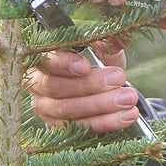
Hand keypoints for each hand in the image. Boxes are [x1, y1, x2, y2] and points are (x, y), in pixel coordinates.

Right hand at [26, 42, 141, 132]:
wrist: (102, 89)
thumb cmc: (96, 63)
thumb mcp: (103, 50)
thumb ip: (108, 43)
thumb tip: (116, 37)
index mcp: (43, 57)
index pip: (45, 59)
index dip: (63, 64)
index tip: (86, 67)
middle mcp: (38, 83)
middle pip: (55, 86)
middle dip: (89, 85)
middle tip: (118, 79)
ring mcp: (45, 107)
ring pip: (67, 110)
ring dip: (101, 105)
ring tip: (127, 99)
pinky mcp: (58, 127)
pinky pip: (79, 128)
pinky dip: (105, 122)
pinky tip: (126, 116)